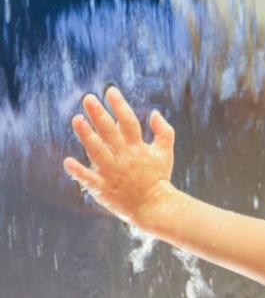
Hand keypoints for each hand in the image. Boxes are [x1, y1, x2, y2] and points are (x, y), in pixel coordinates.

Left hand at [63, 87, 174, 225]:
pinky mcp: (103, 188)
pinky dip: (78, 171)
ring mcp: (112, 172)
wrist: (154, 205)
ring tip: (77, 119)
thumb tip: (154, 112)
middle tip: (87, 98)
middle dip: (99, 114)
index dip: (119, 105)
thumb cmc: (158, 177)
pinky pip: (88, 178)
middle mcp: (124, 158)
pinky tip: (67, 161)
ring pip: (97, 150)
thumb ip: (163, 131)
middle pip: (110, 132)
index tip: (110, 91)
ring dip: (86, 135)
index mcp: (138, 148)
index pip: (128, 122)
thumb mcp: (166, 152)